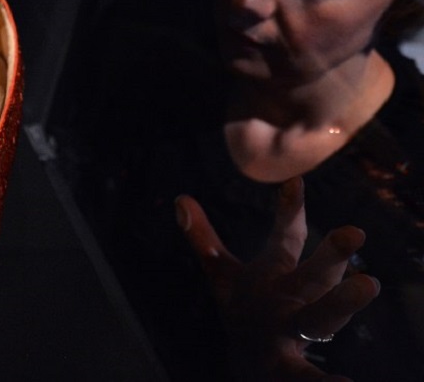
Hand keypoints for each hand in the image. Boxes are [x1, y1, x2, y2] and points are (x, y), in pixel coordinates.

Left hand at [174, 177, 380, 380]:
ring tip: (366, 285)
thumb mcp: (222, 273)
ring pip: (321, 316)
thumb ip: (203, 238)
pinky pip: (308, 376)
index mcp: (276, 271)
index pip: (286, 236)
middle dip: (330, 254)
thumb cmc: (246, 308)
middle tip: (352, 232)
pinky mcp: (290, 369)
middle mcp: (293, 297)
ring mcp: (296, 330)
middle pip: (313, 274)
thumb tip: (179, 198)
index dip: (289, 210)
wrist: (255, 362)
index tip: (293, 182)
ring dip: (342, 303)